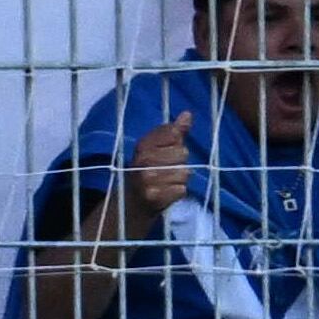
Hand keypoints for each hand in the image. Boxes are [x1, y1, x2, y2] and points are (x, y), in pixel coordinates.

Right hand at [120, 112, 194, 232]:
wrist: (131, 204)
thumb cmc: (148, 171)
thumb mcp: (156, 148)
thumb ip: (173, 132)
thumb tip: (187, 114)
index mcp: (143, 145)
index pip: (174, 134)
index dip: (176, 142)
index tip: (165, 150)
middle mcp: (143, 160)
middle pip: (183, 153)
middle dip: (179, 162)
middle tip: (165, 170)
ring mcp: (148, 179)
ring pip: (184, 172)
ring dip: (179, 179)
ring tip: (166, 182)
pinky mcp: (155, 197)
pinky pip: (182, 189)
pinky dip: (177, 192)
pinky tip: (166, 192)